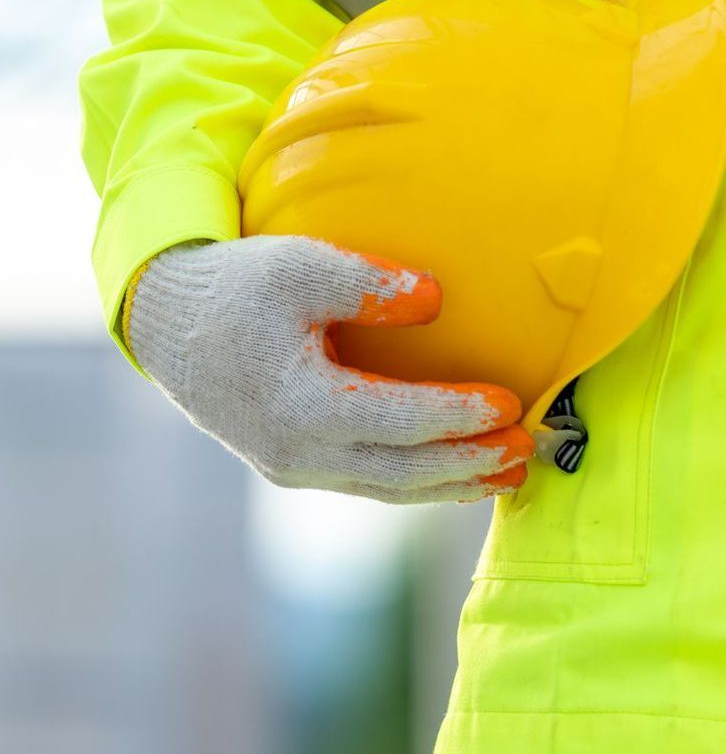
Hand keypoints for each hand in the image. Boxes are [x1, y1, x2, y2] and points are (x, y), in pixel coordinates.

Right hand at [126, 235, 532, 502]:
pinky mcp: (297, 464)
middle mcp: (299, 452)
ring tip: (511, 474)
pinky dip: (418, 482)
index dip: (459, 415)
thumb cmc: (237, 288)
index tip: (510, 403)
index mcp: (302, 406)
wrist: (170, 324)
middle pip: (403, 471)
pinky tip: (458, 475)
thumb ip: (368, 284)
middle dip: (470, 464)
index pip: (400, 422)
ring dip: (453, 483)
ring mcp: (296, 467)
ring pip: (389, 487)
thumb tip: (435, 299)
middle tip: (528, 451)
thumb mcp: (300, 266)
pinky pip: (370, 482)